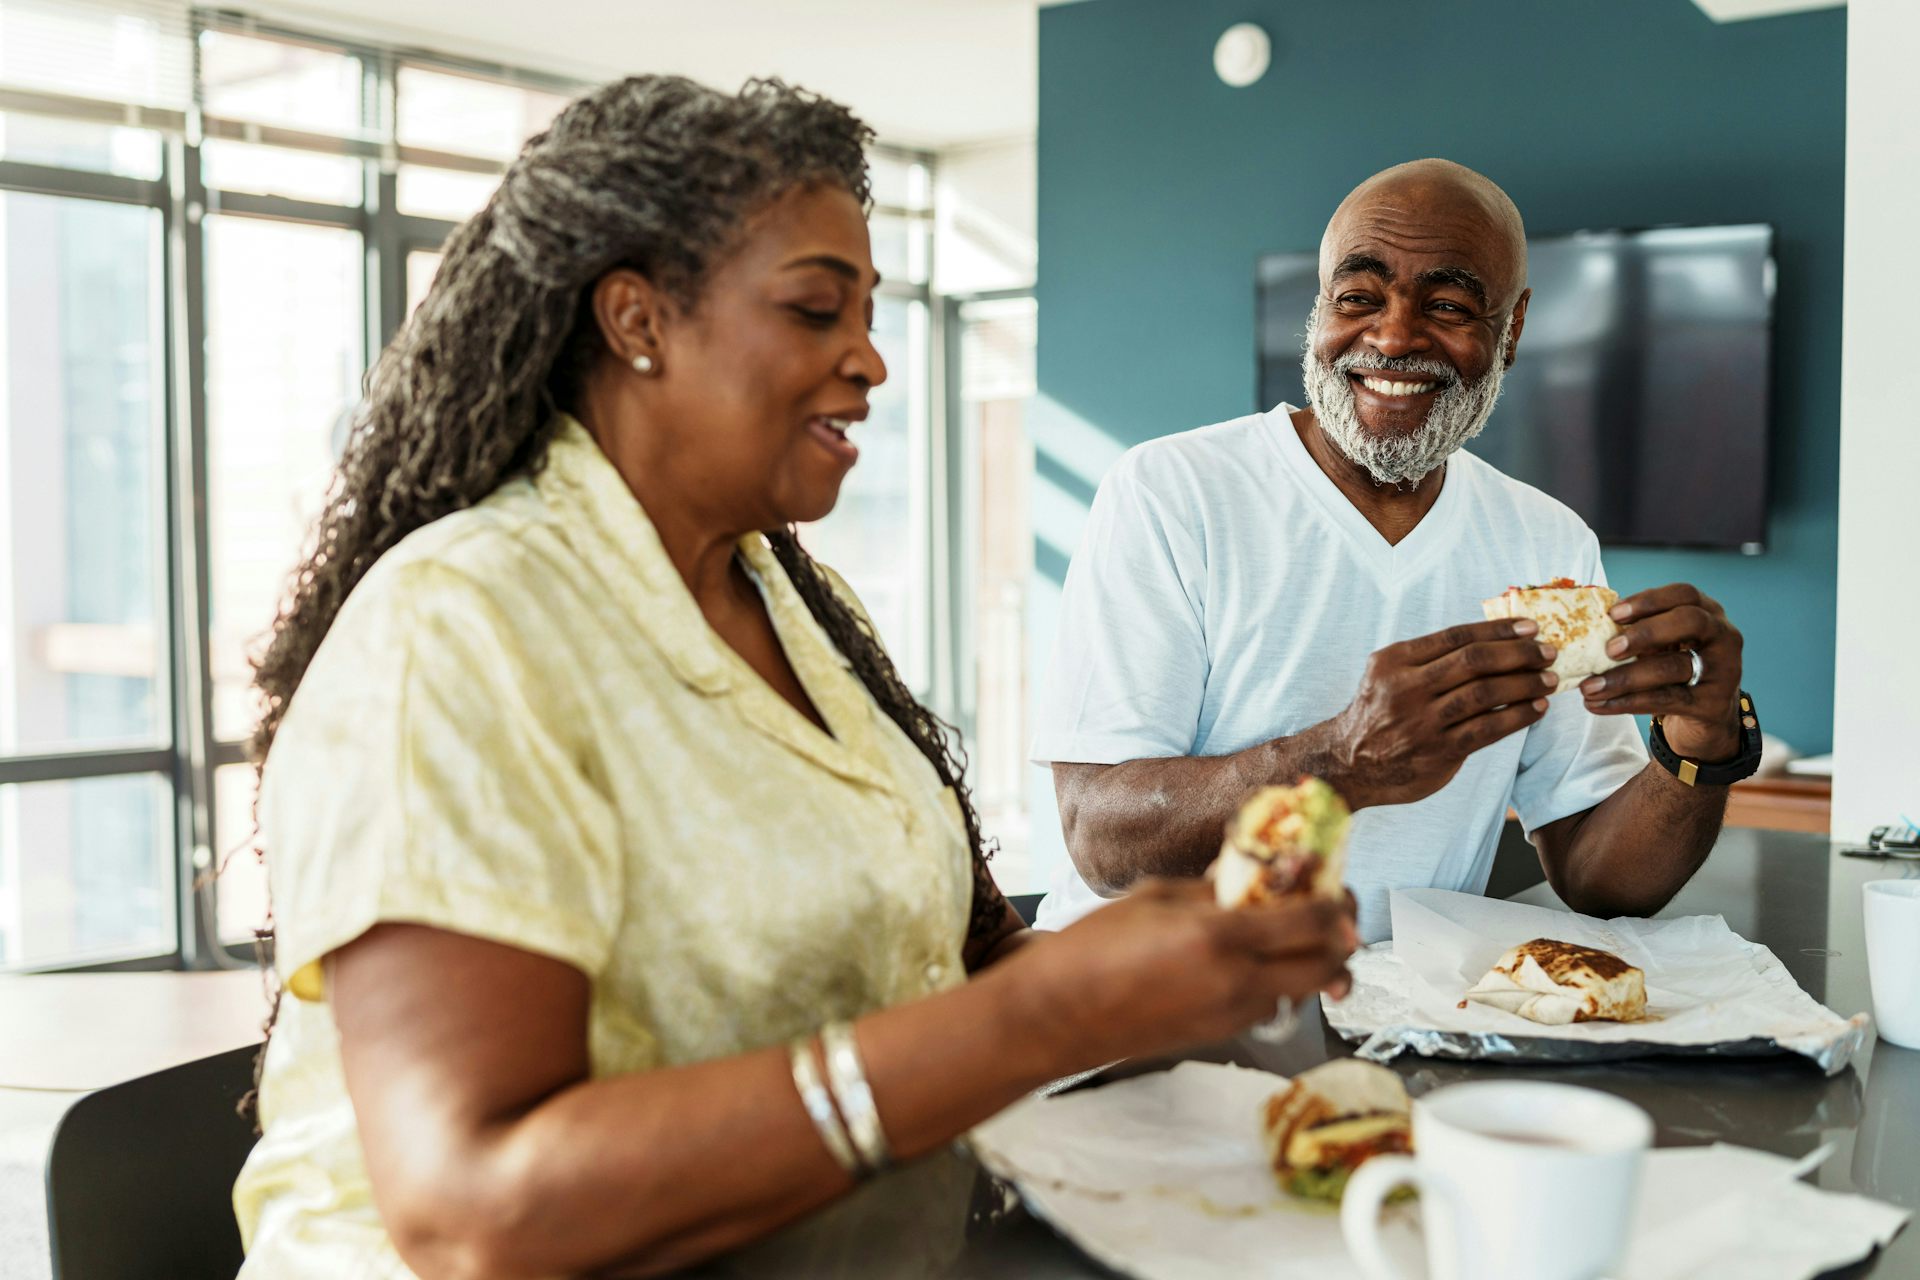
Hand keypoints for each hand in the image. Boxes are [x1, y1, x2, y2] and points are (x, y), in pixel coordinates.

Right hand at [1016, 880, 1356, 1067]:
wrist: (1058, 1014)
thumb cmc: (1092, 948)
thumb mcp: (1154, 898)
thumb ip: (1212, 890)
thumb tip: (1253, 877)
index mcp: (1219, 938)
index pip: (1313, 921)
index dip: (1335, 898)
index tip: (1331, 880)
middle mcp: (1238, 982)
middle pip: (1330, 966)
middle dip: (1343, 935)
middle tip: (1332, 909)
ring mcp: (1233, 1015)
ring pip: (1306, 989)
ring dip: (1313, 960)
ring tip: (1292, 931)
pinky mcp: (1222, 1035)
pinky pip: (1272, 1005)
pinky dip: (1280, 981)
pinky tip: (1252, 959)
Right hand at [1323, 619, 1556, 808]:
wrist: (1349, 763)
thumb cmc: (1380, 713)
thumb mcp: (1389, 675)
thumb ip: (1429, 660)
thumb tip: (1493, 643)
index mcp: (1394, 661)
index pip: (1456, 636)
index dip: (1498, 629)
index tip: (1530, 627)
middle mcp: (1405, 687)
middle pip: (1473, 661)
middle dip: (1518, 653)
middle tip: (1547, 652)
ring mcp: (1421, 721)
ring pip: (1485, 693)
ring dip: (1524, 683)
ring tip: (1548, 680)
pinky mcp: (1437, 751)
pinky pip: (1487, 729)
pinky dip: (1517, 716)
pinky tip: (1536, 709)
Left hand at [1578, 583, 1743, 760]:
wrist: (1707, 714)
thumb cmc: (1675, 667)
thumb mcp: (1663, 643)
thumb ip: (1637, 630)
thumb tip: (1585, 625)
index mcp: (1708, 612)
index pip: (1685, 594)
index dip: (1649, 600)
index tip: (1612, 614)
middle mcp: (1723, 636)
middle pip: (1689, 621)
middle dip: (1645, 632)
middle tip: (1609, 650)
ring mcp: (1723, 670)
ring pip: (1673, 667)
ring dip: (1625, 677)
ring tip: (1590, 687)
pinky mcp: (1713, 703)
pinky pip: (1667, 700)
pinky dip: (1628, 702)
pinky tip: (1600, 705)